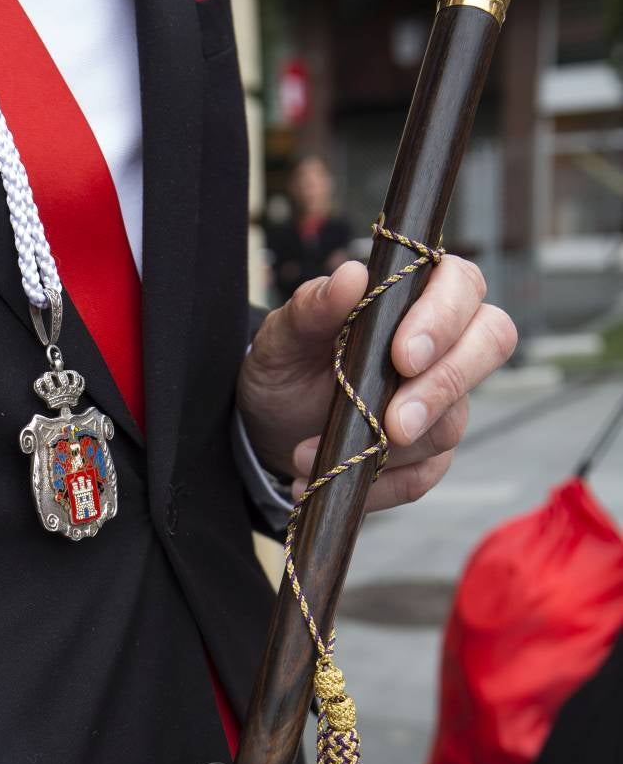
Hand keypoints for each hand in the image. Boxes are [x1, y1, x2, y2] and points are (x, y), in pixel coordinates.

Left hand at [237, 258, 517, 510]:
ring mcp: (444, 403)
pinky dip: (373, 486)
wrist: (274, 425)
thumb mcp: (282, 337)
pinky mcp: (429, 455)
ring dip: (381, 449)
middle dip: (441, 389)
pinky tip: (325, 481)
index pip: (461, 286)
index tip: (402, 356)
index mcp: (416, 295)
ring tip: (306, 452)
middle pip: (489, 345)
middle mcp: (445, 345)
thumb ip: (312, 308)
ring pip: (449, 425)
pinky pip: (422, 477)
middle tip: (394, 424)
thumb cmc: (288, 365)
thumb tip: (350, 277)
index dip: (442, 320)